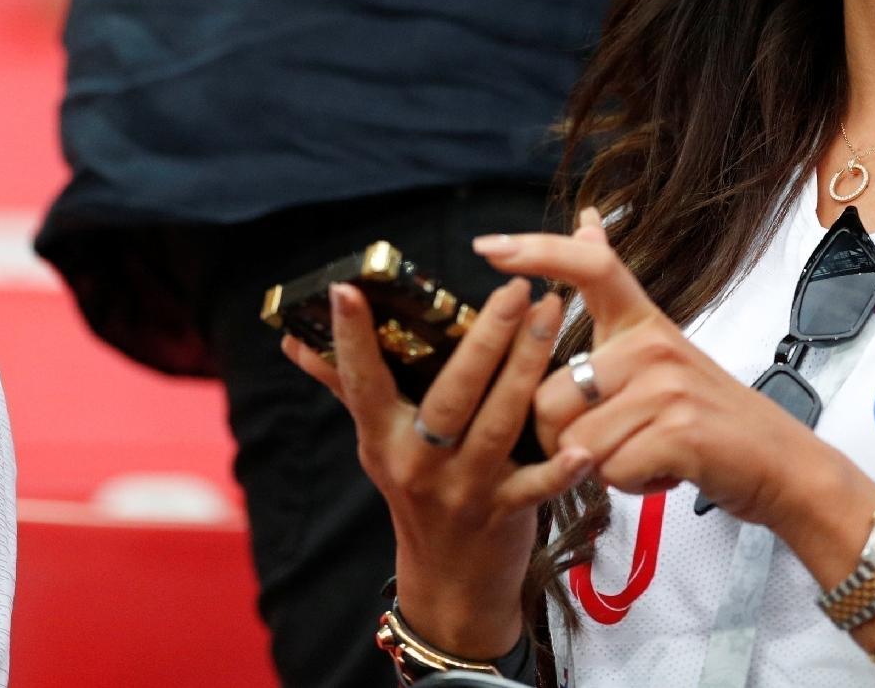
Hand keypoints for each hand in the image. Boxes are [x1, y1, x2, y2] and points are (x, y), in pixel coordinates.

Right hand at [281, 275, 589, 659]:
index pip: (361, 379)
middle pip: (450, 394)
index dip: (351, 337)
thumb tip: (294, 338)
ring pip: (497, 422)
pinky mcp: (504, 514)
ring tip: (551, 314)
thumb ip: (344, 385)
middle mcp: (417, 462)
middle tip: (514, 288)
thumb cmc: (417, 494)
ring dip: (528, 366)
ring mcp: (462, 489)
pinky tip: (580, 448)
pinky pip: (534, 489)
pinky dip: (559, 472)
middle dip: (484, 338)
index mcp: (383, 436)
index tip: (348, 288)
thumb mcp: (378, 443)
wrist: (450, 586)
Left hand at [475, 211, 830, 529]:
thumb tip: (585, 219)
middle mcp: (654, 343)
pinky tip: (663, 471)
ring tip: (645, 451)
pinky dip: (630, 486)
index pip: (588, 266)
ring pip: (576, 442)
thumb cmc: (708, 416)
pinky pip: (610, 471)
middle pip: (549, 396)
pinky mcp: (679, 433)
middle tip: (614, 439)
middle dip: (563, 439)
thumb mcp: (660, 346)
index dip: (535, 251)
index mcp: (642, 321)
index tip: (487, 247)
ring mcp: (668, 387)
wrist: (782, 466)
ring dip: (602, 466)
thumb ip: (613, 296)